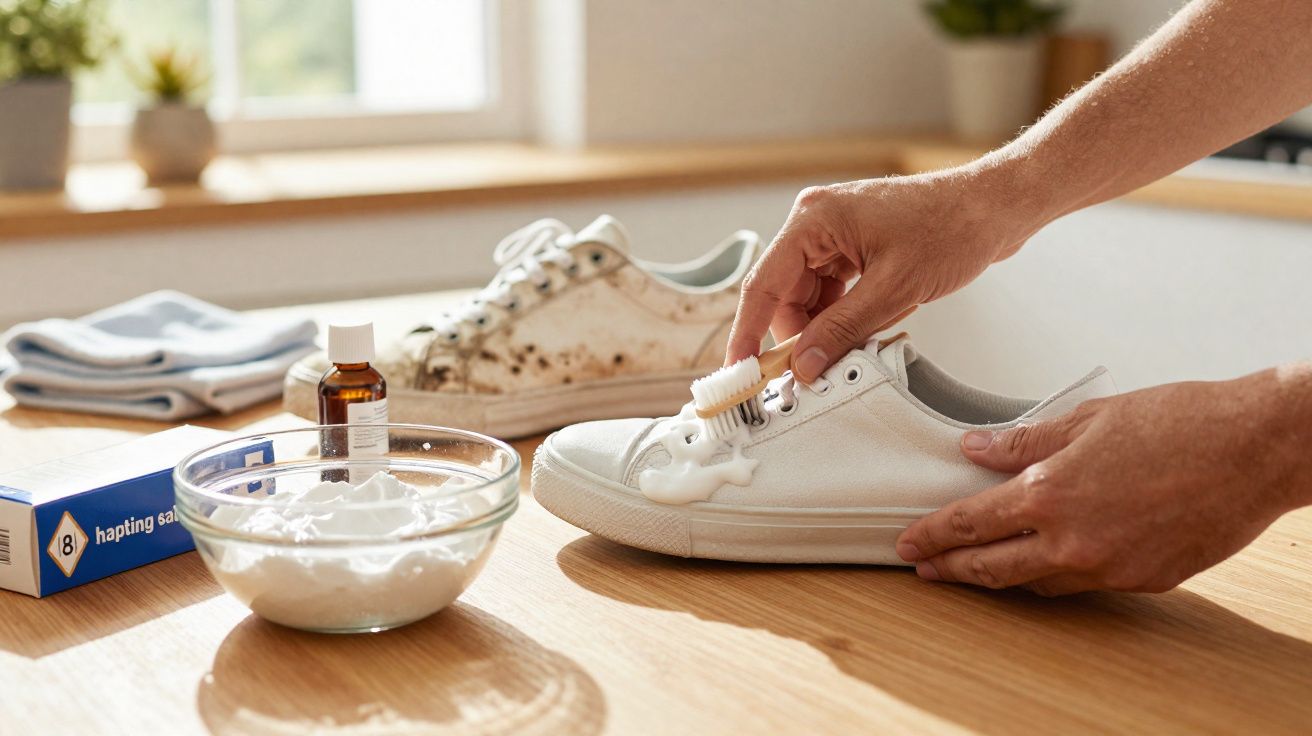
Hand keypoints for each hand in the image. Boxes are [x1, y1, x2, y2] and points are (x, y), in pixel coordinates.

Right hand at [725, 161, 1039, 380]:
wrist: (996, 207)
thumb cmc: (952, 227)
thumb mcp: (893, 289)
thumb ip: (842, 330)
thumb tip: (805, 364)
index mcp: (814, 220)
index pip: (763, 284)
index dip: (748, 332)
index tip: (738, 370)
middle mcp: (816, 223)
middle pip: (783, 295)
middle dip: (796, 336)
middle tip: (808, 375)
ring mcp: (835, 235)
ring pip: (807, 298)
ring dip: (822, 329)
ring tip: (848, 350)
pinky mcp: (854, 248)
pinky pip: (830, 292)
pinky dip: (840, 317)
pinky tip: (859, 333)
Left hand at [895, 369, 1311, 595]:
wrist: (1254, 450)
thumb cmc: (1182, 424)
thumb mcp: (1088, 418)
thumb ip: (1025, 440)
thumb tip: (976, 448)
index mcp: (1051, 493)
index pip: (971, 523)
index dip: (934, 535)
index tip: (910, 542)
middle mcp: (1074, 540)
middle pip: (992, 566)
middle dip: (952, 569)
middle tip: (926, 568)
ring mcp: (1108, 567)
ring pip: (1036, 582)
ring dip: (1002, 577)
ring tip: (977, 568)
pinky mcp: (1142, 580)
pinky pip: (1082, 584)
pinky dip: (1054, 575)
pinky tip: (1045, 563)